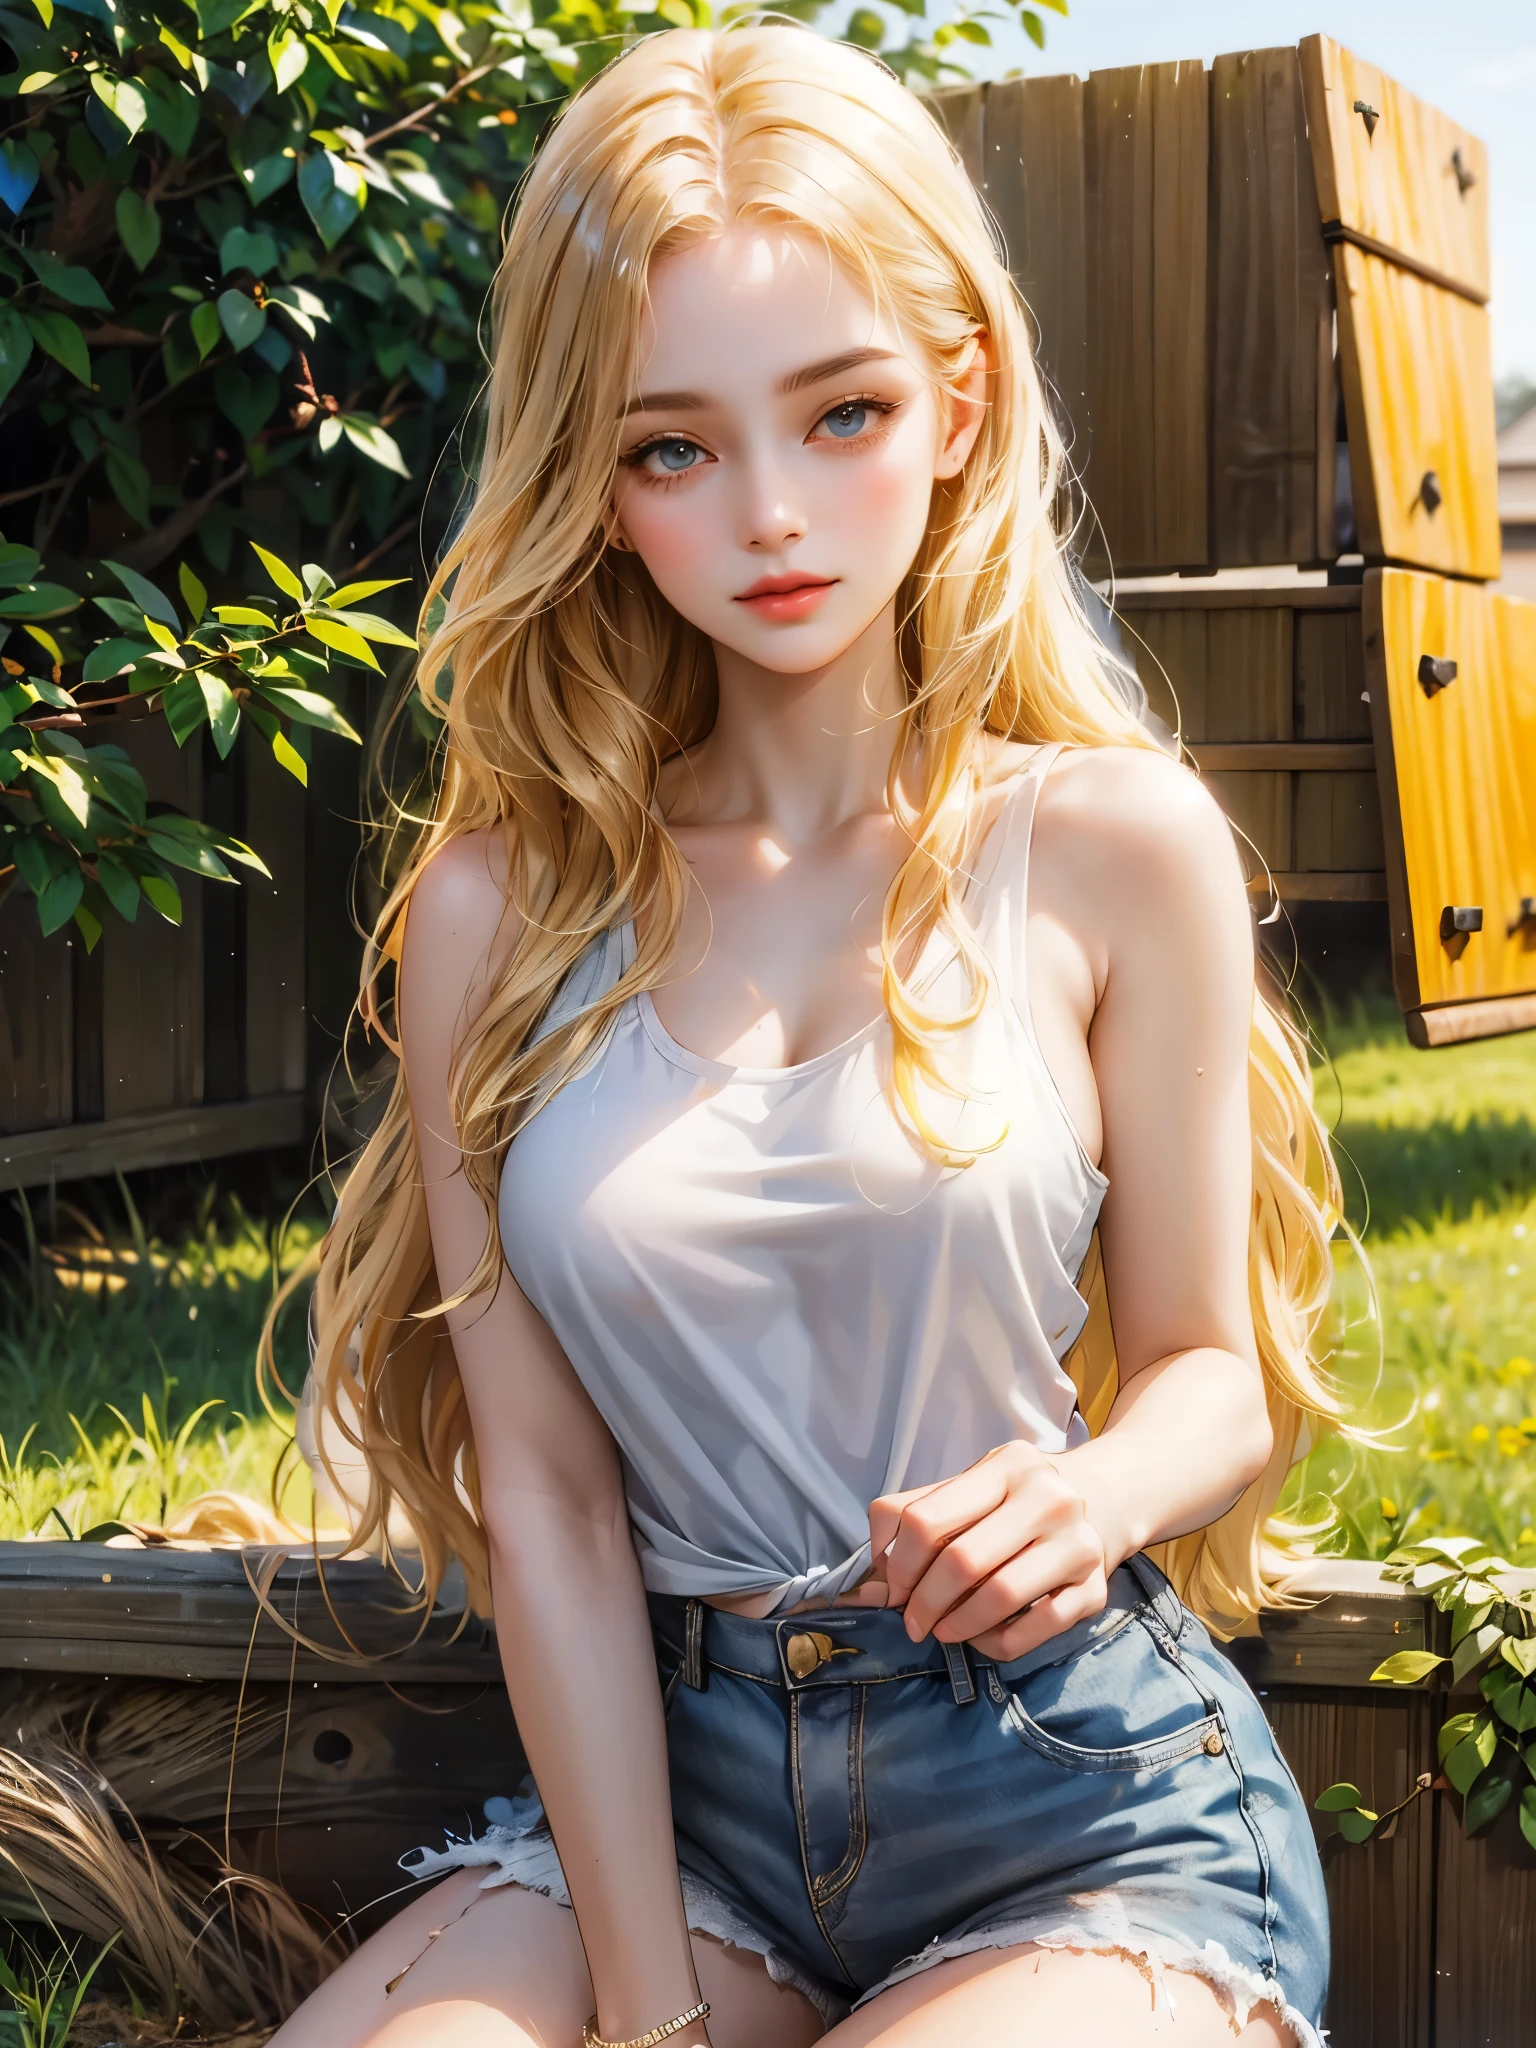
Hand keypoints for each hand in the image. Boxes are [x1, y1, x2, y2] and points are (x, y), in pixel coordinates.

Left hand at [848, 1441, 1110, 1660]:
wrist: (1108, 1498)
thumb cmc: (1021, 1497)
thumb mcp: (972, 1486)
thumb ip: (916, 1515)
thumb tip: (868, 1580)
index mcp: (1006, 1466)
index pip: (928, 1518)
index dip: (899, 1563)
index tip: (894, 1588)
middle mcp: (1047, 1499)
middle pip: (962, 1561)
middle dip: (923, 1602)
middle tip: (913, 1622)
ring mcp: (1078, 1544)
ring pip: (1000, 1597)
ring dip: (958, 1625)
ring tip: (943, 1631)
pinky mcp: (1096, 1590)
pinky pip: (1035, 1630)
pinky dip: (998, 1643)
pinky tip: (983, 1637)